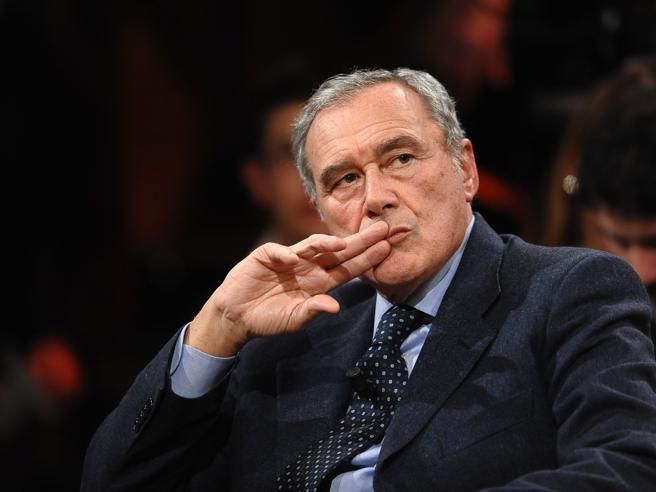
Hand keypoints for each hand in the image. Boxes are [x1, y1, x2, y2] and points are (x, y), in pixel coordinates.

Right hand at [187, 221, 390, 355]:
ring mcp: (289, 259)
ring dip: (325, 243)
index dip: (367, 258)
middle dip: (359, 240)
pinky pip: (278, 251)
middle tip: (383, 228)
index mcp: (320, 283)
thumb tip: (335, 307)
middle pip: (338, 252)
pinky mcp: (267, 256)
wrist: (237, 316)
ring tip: (340, 243)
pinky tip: (291, 258)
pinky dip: (283, 254)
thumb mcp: (294, 319)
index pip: (349, 268)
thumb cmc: (269, 318)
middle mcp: (309, 267)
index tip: (387, 248)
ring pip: (311, 246)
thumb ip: (313, 310)